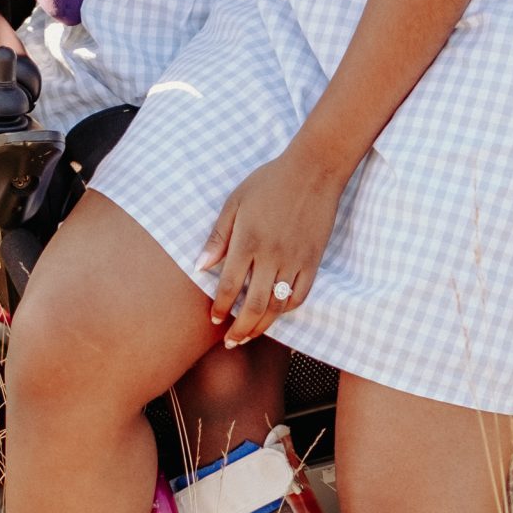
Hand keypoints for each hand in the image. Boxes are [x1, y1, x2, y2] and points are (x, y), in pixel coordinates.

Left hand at [197, 147, 343, 346]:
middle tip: (231, 341)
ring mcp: (295, 261)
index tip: (214, 320)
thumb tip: (199, 266)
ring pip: (277, 307)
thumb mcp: (236, 202)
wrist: (313, 170)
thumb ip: (218, 236)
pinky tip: (277, 314)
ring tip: (250, 336)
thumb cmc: (270, 182)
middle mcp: (272, 256)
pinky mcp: (313, 261)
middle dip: (240, 329)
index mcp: (248, 241)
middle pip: (254, 305)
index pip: (230, 286)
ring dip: (261, 326)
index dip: (220, 308)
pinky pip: (300, 295)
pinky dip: (287, 310)